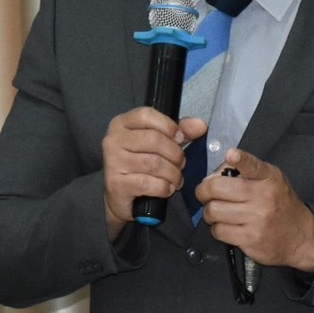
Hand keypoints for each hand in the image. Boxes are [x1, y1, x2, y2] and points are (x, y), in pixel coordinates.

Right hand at [102, 109, 206, 236]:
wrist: (121, 197)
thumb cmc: (140, 165)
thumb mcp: (159, 143)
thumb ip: (180, 131)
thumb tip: (200, 125)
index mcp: (121, 124)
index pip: (147, 115)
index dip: (169, 126)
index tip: (180, 139)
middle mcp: (113, 140)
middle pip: (154, 139)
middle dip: (175, 154)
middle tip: (180, 164)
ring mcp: (113, 162)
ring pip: (154, 163)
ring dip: (173, 173)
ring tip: (176, 179)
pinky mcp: (116, 184)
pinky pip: (149, 183)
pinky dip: (164, 187)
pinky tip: (167, 189)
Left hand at [195, 148, 313, 272]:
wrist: (300, 237)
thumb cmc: (280, 203)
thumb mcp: (270, 180)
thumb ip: (245, 172)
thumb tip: (211, 177)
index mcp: (268, 178)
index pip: (252, 165)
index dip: (240, 159)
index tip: (231, 154)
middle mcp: (262, 197)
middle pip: (216, 189)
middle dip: (203, 191)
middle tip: (205, 194)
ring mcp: (256, 219)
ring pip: (213, 211)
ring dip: (209, 212)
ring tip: (216, 211)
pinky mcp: (249, 239)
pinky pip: (218, 231)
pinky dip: (216, 228)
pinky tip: (225, 226)